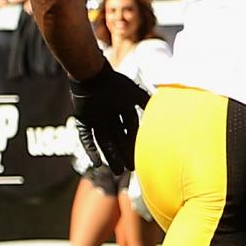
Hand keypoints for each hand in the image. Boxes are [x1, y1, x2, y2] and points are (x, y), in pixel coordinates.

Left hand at [68, 65, 148, 179]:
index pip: (130, 130)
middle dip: (123, 154)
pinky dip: (91, 150)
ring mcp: (96, 119)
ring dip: (110, 156)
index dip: (134, 144)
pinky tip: (96, 162)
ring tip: (116, 171)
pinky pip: (86, 138)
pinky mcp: (83, 120)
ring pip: (104, 142)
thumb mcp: (133, 93)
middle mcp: (110, 115)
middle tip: (129, 169)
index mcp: (123, 108)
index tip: (139, 157)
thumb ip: (147, 102)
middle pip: (118, 138)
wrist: (91, 74)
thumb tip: (163, 108)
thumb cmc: (114, 82)